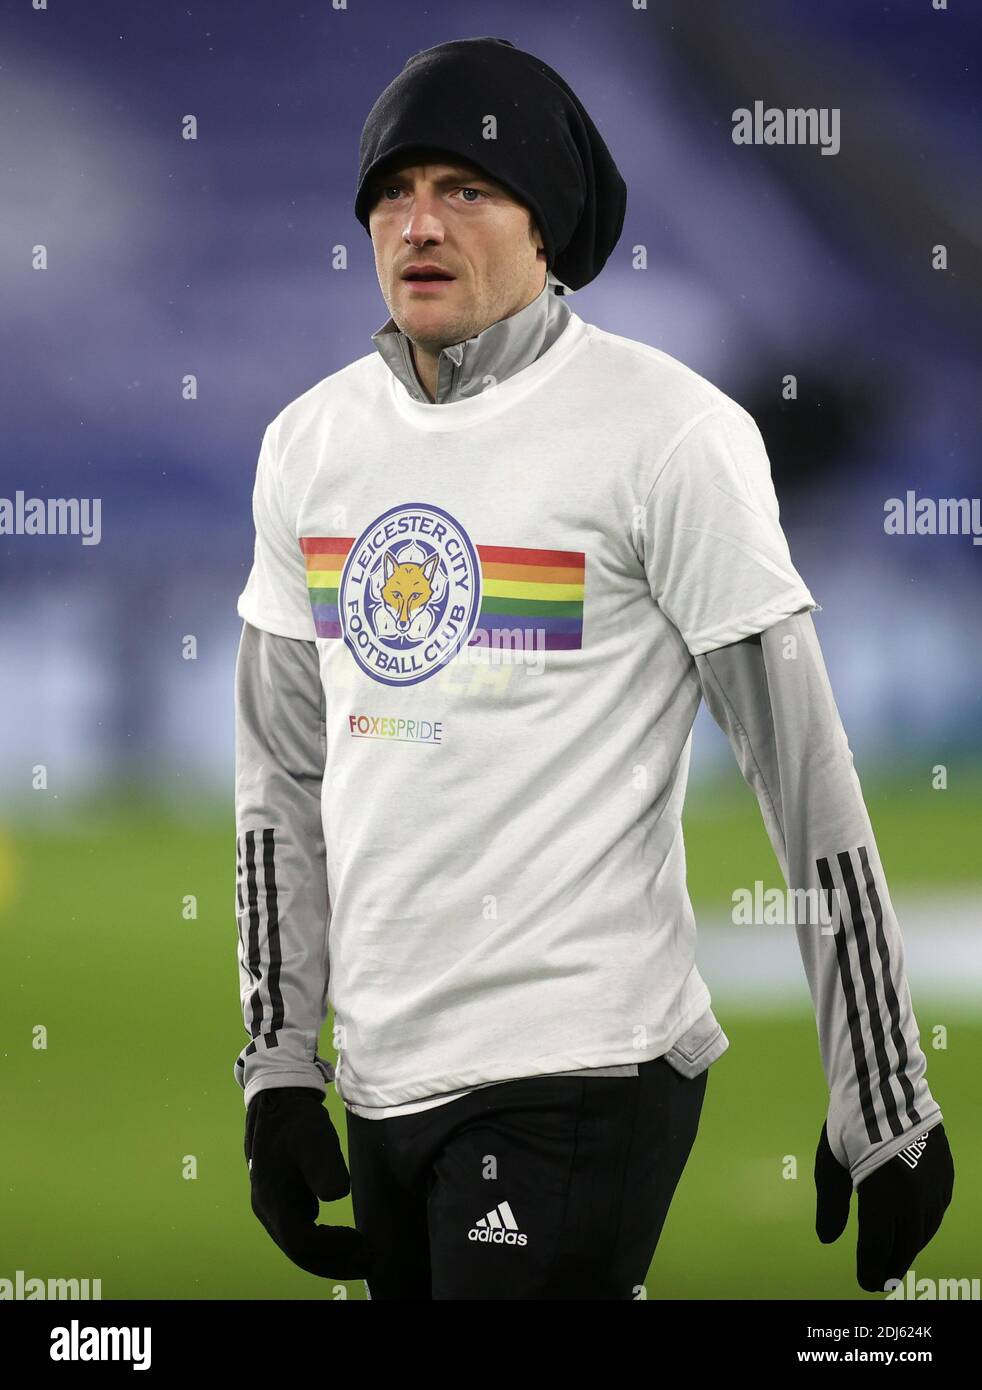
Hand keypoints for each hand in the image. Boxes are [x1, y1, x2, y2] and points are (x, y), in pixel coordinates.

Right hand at [245, 1086, 374, 1278]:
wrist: (277, 1102)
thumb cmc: (297, 1121)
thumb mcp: (315, 1138)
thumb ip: (325, 1167)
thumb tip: (337, 1195)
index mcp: (274, 1199)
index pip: (301, 1240)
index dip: (331, 1246)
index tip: (360, 1239)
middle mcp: (268, 1210)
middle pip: (300, 1252)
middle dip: (335, 1262)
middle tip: (371, 1262)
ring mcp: (272, 1207)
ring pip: (299, 1247)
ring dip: (331, 1258)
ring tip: (365, 1259)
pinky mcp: (281, 1202)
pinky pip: (300, 1234)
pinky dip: (324, 1244)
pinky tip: (347, 1241)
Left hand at [814, 1120, 953, 1291]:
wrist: (884, 1085)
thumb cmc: (849, 1122)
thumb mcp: (831, 1163)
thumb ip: (831, 1205)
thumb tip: (827, 1239)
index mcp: (882, 1195)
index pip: (877, 1247)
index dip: (870, 1269)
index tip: (865, 1284)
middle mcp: (913, 1195)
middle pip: (905, 1245)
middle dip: (892, 1265)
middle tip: (882, 1280)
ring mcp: (933, 1184)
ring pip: (925, 1230)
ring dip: (910, 1247)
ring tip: (897, 1257)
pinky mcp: (944, 1172)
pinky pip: (938, 1210)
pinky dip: (925, 1225)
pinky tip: (915, 1228)